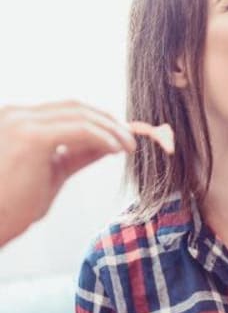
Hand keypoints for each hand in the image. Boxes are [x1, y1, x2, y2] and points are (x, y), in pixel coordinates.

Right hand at [0, 102, 134, 247]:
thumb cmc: (11, 204)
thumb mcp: (51, 172)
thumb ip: (77, 154)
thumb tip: (108, 145)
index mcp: (16, 121)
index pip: (66, 111)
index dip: (98, 120)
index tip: (120, 135)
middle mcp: (15, 115)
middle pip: (75, 107)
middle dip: (109, 121)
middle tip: (130, 139)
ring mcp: (20, 123)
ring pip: (81, 115)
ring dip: (111, 129)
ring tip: (129, 146)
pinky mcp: (30, 137)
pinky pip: (80, 130)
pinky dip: (103, 137)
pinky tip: (115, 150)